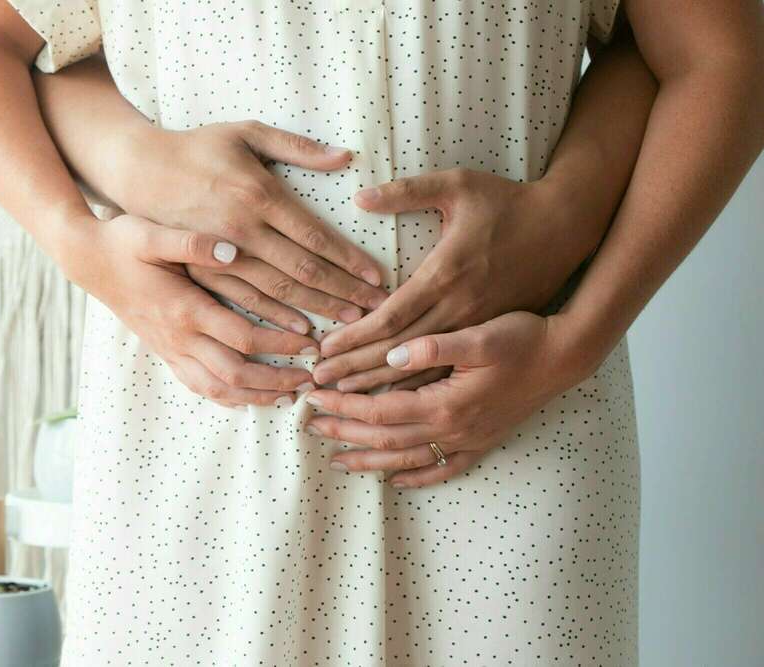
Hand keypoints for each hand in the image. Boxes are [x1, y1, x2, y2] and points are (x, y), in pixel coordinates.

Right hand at [55, 213, 317, 407]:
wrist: (87, 261)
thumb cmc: (122, 242)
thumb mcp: (152, 233)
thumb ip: (192, 242)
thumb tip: (233, 249)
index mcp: (184, 308)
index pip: (243, 337)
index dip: (281, 345)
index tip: (312, 342)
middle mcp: (178, 337)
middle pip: (235, 375)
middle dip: (276, 381)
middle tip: (310, 379)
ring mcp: (170, 349)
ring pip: (217, 389)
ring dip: (256, 397)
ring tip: (288, 396)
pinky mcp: (164, 352)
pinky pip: (198, 386)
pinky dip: (228, 397)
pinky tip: (249, 397)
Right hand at [97, 120, 387, 327]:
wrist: (137, 171)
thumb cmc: (197, 147)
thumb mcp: (245, 132)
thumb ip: (296, 146)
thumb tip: (345, 156)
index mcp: (258, 195)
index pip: (315, 236)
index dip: (349, 260)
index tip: (378, 277)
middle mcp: (241, 231)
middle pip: (302, 272)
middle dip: (344, 293)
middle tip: (377, 310)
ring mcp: (220, 256)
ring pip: (276, 295)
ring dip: (316, 311)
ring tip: (350, 325)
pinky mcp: (202, 271)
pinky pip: (243, 303)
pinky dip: (274, 321)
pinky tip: (300, 333)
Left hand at [304, 312, 591, 487]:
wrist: (565, 357)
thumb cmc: (522, 339)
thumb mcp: (479, 335)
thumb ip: (433, 347)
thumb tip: (392, 354)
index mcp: (444, 403)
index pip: (378, 409)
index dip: (343, 405)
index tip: (314, 396)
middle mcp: (452, 429)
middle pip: (385, 438)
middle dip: (345, 432)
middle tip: (309, 426)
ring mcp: (468, 440)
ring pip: (408, 459)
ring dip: (370, 460)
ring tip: (338, 461)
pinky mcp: (483, 442)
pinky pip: (444, 469)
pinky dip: (418, 478)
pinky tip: (397, 481)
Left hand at [313, 168, 604, 390]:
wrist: (568, 229)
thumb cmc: (509, 202)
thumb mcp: (459, 184)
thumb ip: (407, 192)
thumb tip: (360, 196)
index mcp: (446, 275)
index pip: (389, 317)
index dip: (353, 337)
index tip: (322, 350)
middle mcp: (459, 309)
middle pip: (397, 352)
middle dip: (354, 369)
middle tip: (317, 383)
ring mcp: (476, 328)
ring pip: (421, 370)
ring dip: (379, 386)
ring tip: (342, 398)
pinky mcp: (489, 336)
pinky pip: (449, 372)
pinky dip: (418, 387)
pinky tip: (393, 403)